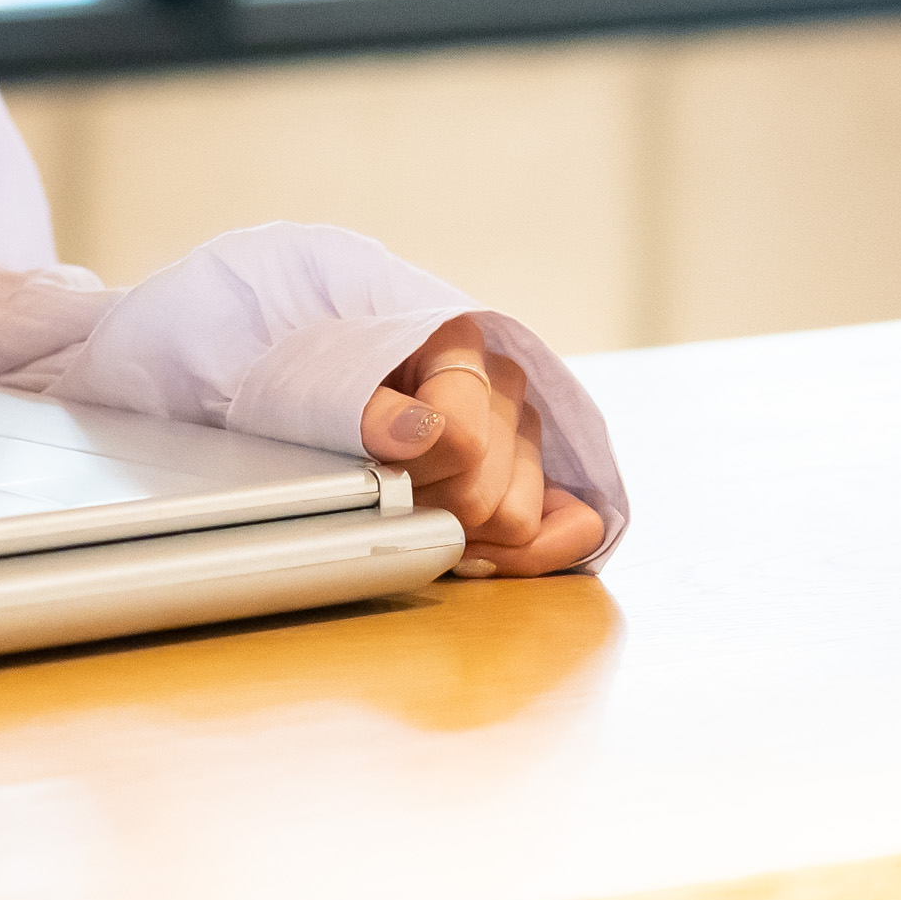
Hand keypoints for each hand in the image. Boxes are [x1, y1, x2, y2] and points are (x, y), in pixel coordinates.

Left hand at [354, 317, 605, 576]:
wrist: (332, 384)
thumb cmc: (330, 381)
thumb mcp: (323, 381)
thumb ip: (368, 408)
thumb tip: (419, 434)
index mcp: (458, 343)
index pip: (461, 440)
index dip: (410, 472)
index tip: (375, 465)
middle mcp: (504, 384)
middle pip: (481, 494)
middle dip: (425, 510)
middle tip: (388, 493)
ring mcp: (529, 432)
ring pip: (516, 523)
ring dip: (461, 534)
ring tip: (422, 508)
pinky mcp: (548, 477)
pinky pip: (578, 529)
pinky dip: (526, 556)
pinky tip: (474, 548)